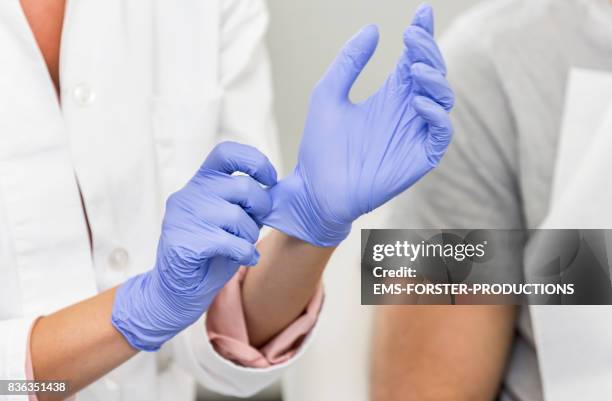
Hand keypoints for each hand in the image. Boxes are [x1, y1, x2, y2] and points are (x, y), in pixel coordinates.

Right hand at [112, 142, 276, 350]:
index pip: (226, 154)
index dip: (254, 161)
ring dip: (249, 236)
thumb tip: (273, 192)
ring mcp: (183, 217)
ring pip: (238, 217)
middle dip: (261, 208)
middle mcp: (190, 193)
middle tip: (256, 226)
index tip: (269, 179)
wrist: (177, 291)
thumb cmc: (209, 253)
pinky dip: (245, 253)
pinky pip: (231, 243)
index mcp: (202, 182)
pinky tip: (244, 258)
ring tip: (242, 246)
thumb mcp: (229, 218)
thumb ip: (244, 202)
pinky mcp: (183, 242)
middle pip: (242, 187)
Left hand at [262, 4, 453, 246]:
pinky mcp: (419, 157)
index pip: (413, 60)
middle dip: (428, 51)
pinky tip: (417, 101)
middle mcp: (406, 112)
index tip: (421, 11)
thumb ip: (349, 63)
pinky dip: (436, 115)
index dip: (422, 36)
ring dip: (435, 79)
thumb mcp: (328, 94)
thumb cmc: (321, 146)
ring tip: (415, 68)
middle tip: (413, 36)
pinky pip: (440, 133)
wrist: (316, 188)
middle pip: (432, 73)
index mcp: (389, 96)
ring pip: (442, 99)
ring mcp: (415, 134)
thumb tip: (372, 29)